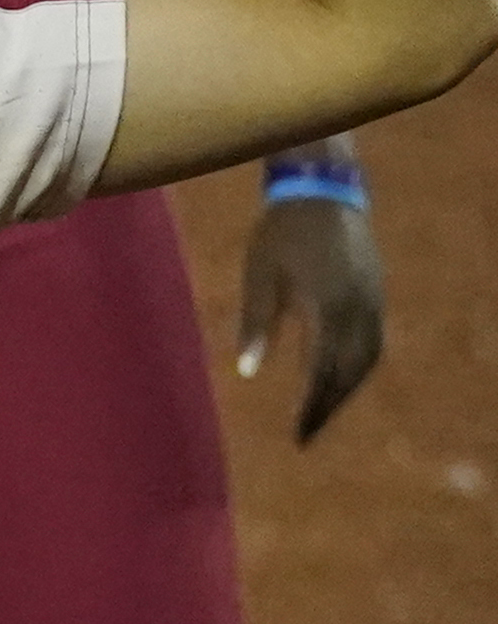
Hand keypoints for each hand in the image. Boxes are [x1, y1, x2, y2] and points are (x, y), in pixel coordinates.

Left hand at [235, 190, 385, 438]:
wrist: (322, 189)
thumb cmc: (280, 232)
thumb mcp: (259, 276)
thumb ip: (254, 325)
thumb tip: (246, 372)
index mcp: (328, 306)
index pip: (322, 370)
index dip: (311, 405)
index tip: (297, 434)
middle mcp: (358, 308)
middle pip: (350, 371)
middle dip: (329, 404)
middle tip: (305, 432)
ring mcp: (374, 300)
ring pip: (367, 359)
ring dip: (346, 388)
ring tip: (319, 410)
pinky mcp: (377, 292)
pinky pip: (373, 340)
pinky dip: (356, 365)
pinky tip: (337, 377)